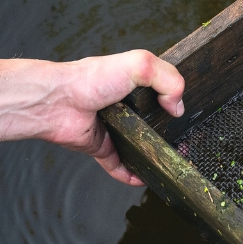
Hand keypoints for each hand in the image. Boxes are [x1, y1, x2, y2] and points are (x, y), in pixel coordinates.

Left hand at [42, 50, 184, 185]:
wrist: (57, 102)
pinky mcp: (101, 147)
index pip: (161, 93)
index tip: (185, 116)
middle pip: (153, 123)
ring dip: (153, 157)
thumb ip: (168, 79)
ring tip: (169, 165)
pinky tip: (144, 178)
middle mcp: (124, 107)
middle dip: (169, 135)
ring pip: (139, 147)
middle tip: (184, 145)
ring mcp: (113, 129)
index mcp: (132, 85)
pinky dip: (131, 174)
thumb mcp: (139, 64)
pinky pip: (119, 165)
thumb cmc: (90, 79)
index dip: (175, 102)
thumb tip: (177, 107)